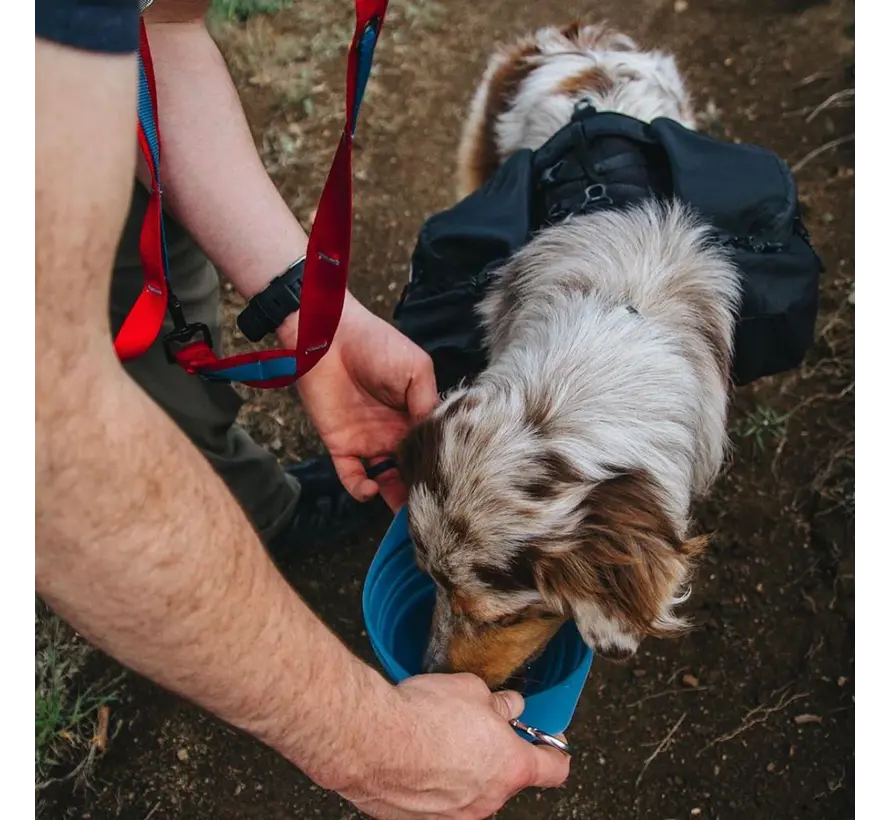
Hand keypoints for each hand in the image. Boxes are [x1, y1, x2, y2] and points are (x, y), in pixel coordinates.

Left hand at [291, 294, 437, 510]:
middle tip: (434, 511)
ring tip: (406, 514)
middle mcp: (394, 433)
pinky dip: (360, 490)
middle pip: (411, 471)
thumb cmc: (376, 344)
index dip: (439, 467)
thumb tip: (439, 438)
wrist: (328, 336)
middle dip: (421, 491)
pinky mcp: (340, 445)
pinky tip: (372, 491)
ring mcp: (368, 441)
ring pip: (385, 481)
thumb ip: (428, 404)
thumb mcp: (416, 369)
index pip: (431, 449)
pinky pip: (351, 477)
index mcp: (415, 414)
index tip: (453, 487)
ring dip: (395, 499)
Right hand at [339, 673, 570, 818]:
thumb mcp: (472, 690)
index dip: (554, 751)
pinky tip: (415, 754)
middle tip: (474, 723)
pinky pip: (437, 799)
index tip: (551, 743)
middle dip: (494, 752)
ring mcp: (455, 816)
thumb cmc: (423, 716)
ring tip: (437, 736)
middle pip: (505, 777)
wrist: (371, 741)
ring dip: (462, 767)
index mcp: (510, 766)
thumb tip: (508, 707)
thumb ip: (498, 704)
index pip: (553, 769)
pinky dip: (433, 780)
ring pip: (470, 789)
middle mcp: (488, 800)